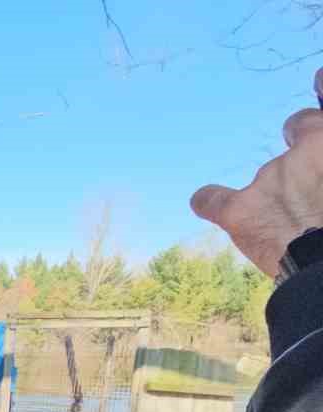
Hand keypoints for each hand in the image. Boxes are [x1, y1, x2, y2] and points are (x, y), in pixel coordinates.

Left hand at [191, 68, 322, 276]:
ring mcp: (270, 178)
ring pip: (270, 174)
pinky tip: (207, 201)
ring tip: (298, 224)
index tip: (318, 80)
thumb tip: (316, 148)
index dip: (318, 103)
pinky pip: (213, 200)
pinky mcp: (242, 210)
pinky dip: (210, 200)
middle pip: (298, 131)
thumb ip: (321, 151)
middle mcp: (304, 151)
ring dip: (280, 193)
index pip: (317, 115)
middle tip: (314, 186)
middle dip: (303, 151)